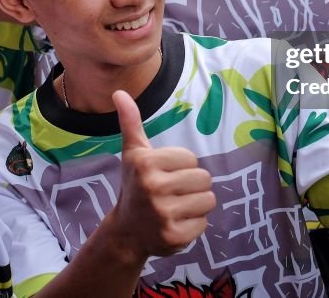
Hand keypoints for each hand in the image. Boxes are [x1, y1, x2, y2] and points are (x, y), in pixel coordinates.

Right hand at [110, 90, 214, 260]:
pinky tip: (176, 224)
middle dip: (193, 185)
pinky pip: (204, 223)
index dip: (182, 166)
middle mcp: (153, 187)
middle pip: (204, 178)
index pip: (191, 158)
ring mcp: (164, 214)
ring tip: (176, 207)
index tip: (164, 175)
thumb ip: (131, 122)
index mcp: (146, 163)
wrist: (126, 232)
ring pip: (208, 200)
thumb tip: (119, 92)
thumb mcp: (133, 154)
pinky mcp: (175, 236)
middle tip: (173, 193)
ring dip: (197, 204)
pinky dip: (194, 224)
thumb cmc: (135, 186)